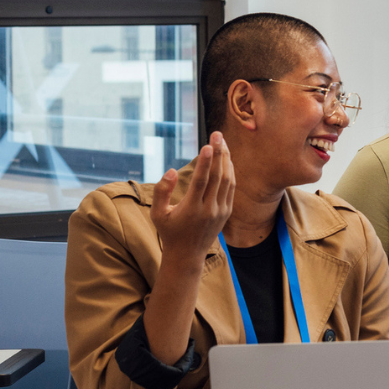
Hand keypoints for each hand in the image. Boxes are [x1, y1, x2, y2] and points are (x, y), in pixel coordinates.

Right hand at [150, 132, 233, 260]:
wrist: (187, 254)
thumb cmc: (169, 231)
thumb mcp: (157, 213)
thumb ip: (161, 191)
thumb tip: (171, 171)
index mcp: (191, 209)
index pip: (202, 181)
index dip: (205, 162)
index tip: (208, 145)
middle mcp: (209, 209)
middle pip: (218, 176)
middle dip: (219, 153)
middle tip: (217, 134)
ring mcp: (221, 211)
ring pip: (228, 180)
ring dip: (226, 159)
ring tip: (222, 141)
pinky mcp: (227, 211)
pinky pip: (231, 187)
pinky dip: (230, 171)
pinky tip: (226, 159)